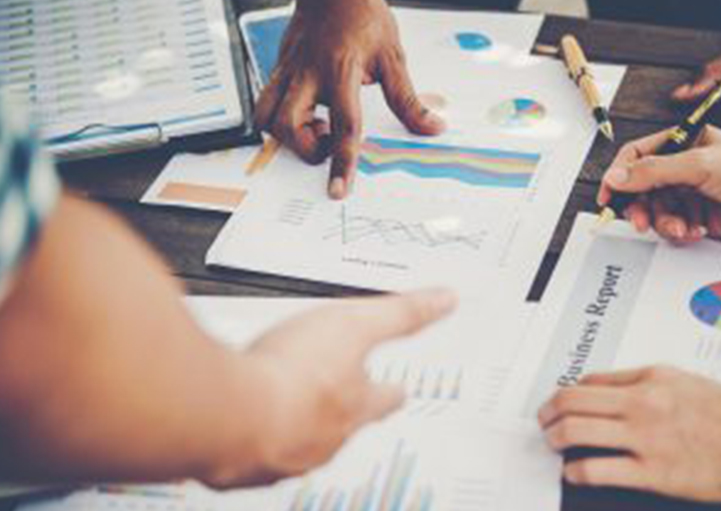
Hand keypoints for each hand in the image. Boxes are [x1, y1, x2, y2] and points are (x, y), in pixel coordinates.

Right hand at [208, 289, 456, 485]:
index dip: (391, 390)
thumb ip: (402, 313)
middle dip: (340, 410)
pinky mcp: (242, 464)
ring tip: (282, 408)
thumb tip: (445, 301)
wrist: (229, 414)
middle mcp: (326, 438)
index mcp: (357, 406)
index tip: (398, 388)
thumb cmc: (293, 374)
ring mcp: (285, 455)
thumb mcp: (358, 324)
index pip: (386, 398)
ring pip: (298, 442)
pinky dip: (249, 437)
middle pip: (343, 425)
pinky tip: (238, 422)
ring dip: (293, 424)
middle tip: (333, 397)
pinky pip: (252, 454)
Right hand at [255, 0, 445, 198]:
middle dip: (306, 148)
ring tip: (314, 127)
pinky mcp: (278, 67)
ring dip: (287, 135)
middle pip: (288, 125)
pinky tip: (304, 110)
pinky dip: (280, 116)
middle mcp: (308, 72)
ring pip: (266, 115)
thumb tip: (432, 127)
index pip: (344, 126)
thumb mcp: (393, 57)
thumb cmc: (364, 16)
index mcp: (341, 71)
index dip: (342, 161)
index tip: (338, 189)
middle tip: (328, 141)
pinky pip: (265, 100)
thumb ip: (408, 100)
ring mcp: (288, 70)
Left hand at [538, 366, 720, 504]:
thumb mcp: (691, 382)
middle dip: (549, 411)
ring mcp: (645, 437)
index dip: (568, 392)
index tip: (562, 401)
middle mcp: (644, 402)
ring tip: (553, 444)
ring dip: (555, 438)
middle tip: (544, 420)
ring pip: (576, 431)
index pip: (592, 379)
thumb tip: (610, 386)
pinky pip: (596, 470)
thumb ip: (650, 382)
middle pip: (573, 400)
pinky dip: (576, 472)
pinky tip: (574, 473)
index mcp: (654, 378)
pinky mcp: (652, 472)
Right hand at [598, 126, 720, 244]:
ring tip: (680, 226)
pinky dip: (679, 231)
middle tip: (639, 220)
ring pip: (656, 211)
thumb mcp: (700, 165)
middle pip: (642, 188)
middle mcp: (684, 167)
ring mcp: (690, 193)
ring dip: (663, 222)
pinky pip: (673, 226)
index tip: (609, 192)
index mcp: (683, 143)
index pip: (638, 155)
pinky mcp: (698, 217)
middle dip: (640, 206)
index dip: (620, 173)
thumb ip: (654, 171)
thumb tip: (619, 176)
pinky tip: (696, 229)